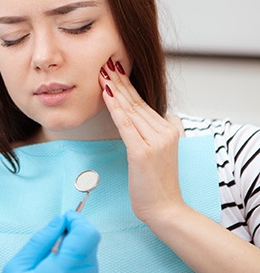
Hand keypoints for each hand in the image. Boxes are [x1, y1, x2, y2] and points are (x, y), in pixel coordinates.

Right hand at [0, 211, 102, 272]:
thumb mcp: (16, 270)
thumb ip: (40, 241)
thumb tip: (58, 222)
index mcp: (65, 272)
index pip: (88, 233)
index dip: (77, 220)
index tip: (65, 219)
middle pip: (90, 246)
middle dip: (73, 240)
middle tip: (49, 250)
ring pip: (91, 263)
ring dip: (74, 259)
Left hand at [99, 58, 183, 223]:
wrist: (165, 209)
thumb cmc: (156, 184)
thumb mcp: (157, 152)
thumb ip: (150, 133)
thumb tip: (136, 117)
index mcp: (170, 128)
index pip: (143, 102)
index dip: (126, 85)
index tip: (113, 70)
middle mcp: (165, 131)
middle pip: (136, 102)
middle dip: (119, 81)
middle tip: (105, 63)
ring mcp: (156, 141)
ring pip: (130, 110)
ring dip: (114, 90)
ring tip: (102, 74)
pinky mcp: (143, 152)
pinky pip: (126, 126)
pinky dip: (115, 109)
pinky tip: (107, 95)